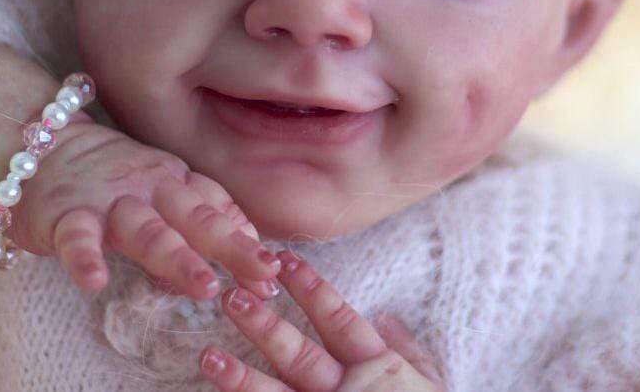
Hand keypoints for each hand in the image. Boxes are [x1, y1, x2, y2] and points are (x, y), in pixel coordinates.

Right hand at [8, 119, 283, 301]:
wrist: (41, 148)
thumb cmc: (110, 180)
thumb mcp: (156, 196)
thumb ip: (188, 231)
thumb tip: (224, 272)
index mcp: (176, 183)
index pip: (218, 209)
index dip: (247, 237)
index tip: (277, 268)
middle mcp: (151, 188)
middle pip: (197, 218)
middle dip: (233, 247)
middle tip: (264, 275)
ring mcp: (111, 200)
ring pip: (148, 229)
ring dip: (178, 258)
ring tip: (205, 285)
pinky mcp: (66, 214)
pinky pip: (77, 237)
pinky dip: (85, 259)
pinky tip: (96, 282)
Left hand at [198, 249, 445, 390]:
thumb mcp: (430, 384)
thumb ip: (409, 350)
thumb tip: (385, 317)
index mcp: (379, 369)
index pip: (337, 318)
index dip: (310, 287)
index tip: (284, 259)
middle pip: (299, 354)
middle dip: (264, 326)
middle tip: (231, 297)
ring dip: (242, 378)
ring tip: (208, 356)